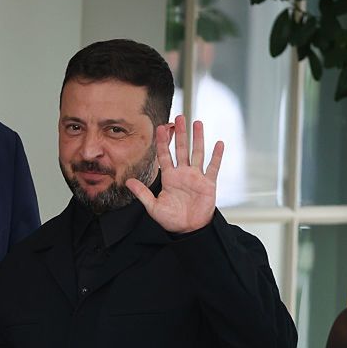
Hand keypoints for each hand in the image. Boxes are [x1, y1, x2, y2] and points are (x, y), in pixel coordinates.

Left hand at [127, 115, 222, 233]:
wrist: (188, 229)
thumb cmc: (171, 219)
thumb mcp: (153, 206)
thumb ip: (142, 193)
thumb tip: (127, 182)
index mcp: (169, 177)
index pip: (164, 155)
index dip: (162, 142)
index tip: (159, 128)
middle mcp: (183, 173)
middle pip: (181, 149)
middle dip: (180, 133)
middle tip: (179, 117)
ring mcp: (196, 177)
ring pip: (197, 153)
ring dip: (197, 138)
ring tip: (197, 123)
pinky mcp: (208, 184)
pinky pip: (213, 167)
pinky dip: (216, 156)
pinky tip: (218, 143)